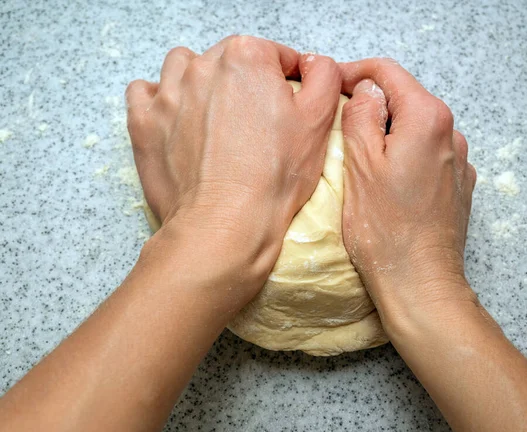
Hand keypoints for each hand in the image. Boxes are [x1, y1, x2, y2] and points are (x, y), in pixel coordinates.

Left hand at [126, 36, 340, 307]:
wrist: (225, 225)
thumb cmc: (273, 178)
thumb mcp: (319, 123)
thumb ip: (324, 78)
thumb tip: (314, 64)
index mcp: (247, 58)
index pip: (274, 54)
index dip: (286, 79)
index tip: (287, 104)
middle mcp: (202, 66)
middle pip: (229, 59)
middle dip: (244, 81)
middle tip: (255, 119)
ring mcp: (168, 93)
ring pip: (183, 67)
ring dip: (200, 82)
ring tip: (214, 116)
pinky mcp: (144, 122)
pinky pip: (144, 91)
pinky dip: (160, 99)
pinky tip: (177, 119)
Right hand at [339, 58, 476, 317]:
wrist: (420, 283)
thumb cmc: (385, 230)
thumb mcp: (359, 164)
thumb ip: (360, 115)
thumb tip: (365, 91)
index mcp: (427, 119)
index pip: (388, 72)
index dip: (355, 72)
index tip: (331, 85)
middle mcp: (451, 133)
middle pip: (405, 99)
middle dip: (371, 104)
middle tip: (338, 122)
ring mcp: (458, 161)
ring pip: (415, 129)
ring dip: (387, 132)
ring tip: (359, 156)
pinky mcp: (457, 185)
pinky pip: (427, 155)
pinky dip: (404, 155)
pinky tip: (386, 181)